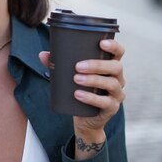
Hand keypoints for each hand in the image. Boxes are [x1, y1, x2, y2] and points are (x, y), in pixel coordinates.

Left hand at [39, 38, 125, 158]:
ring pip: (111, 83)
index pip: (119, 52)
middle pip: (116, 67)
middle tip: (78, 66)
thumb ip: (58, 64)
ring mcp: (117, 94)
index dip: (113, 46)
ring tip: (76, 79)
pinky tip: (78, 95)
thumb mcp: (70, 76)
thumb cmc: (80, 90)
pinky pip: (105, 102)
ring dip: (93, 80)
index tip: (101, 42)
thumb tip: (43, 55)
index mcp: (110, 66)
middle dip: (97, 65)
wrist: (85, 119)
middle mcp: (118, 78)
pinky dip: (91, 98)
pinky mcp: (112, 108)